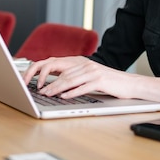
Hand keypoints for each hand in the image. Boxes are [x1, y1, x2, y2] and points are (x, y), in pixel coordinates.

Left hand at [22, 56, 159, 101]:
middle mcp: (85, 64)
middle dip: (46, 80)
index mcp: (79, 62)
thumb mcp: (88, 76)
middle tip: (36, 90)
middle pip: (60, 71)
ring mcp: (93, 71)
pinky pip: (83, 86)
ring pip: (69, 79)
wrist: (129, 84)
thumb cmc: (108, 83)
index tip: (31, 80)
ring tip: (47, 94)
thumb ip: (72, 77)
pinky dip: (72, 92)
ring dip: (56, 88)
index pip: (54, 63)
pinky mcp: (100, 80)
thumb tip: (54, 85)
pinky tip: (64, 97)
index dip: (41, 71)